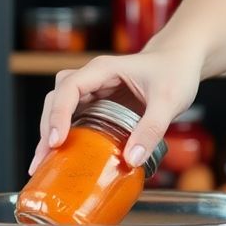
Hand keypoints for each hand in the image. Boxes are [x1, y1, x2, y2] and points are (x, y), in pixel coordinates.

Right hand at [29, 51, 200, 174]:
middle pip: (57, 99)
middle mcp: (93, 79)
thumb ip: (152, 128)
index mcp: (103, 70)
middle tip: (43, 160)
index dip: (58, 113)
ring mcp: (94, 92)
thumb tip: (131, 160)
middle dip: (47, 128)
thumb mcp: (169, 101)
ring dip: (51, 134)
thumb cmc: (175, 72)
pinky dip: (68, 137)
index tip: (57, 140)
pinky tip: (65, 159)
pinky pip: (76, 119)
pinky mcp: (100, 106)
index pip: (69, 88)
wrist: (181, 62)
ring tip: (44, 164)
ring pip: (61, 109)